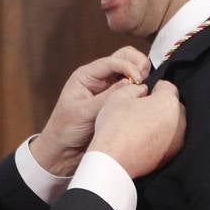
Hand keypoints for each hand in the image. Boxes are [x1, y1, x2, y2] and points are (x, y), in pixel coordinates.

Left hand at [30, 47, 150, 175]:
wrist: (63, 152)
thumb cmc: (66, 130)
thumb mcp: (85, 112)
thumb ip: (107, 97)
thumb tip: (131, 83)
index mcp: (86, 76)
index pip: (112, 61)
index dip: (128, 66)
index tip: (139, 79)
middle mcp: (99, 79)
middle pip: (124, 58)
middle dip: (138, 64)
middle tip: (145, 80)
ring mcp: (109, 89)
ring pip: (131, 71)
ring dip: (142, 75)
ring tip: (146, 89)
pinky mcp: (117, 101)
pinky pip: (132, 89)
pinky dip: (141, 89)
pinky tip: (145, 98)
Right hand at [87, 80, 184, 178]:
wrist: (113, 161)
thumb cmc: (115, 128)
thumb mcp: (119, 96)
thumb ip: (135, 88)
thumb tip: (142, 90)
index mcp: (168, 102)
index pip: (167, 87)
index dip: (154, 88)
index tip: (145, 94)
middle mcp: (179, 120)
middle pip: (172, 106)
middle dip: (159, 106)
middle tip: (139, 111)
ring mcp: (177, 140)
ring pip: (171, 125)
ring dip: (159, 123)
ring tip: (139, 128)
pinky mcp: (171, 155)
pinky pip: (168, 141)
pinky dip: (159, 139)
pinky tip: (142, 141)